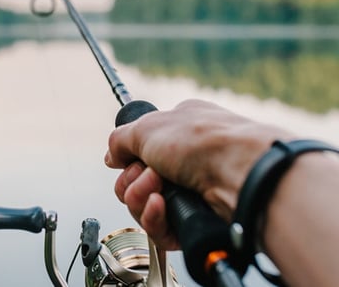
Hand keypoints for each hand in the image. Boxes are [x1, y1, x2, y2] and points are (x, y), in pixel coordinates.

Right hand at [105, 99, 289, 248]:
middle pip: (135, 181)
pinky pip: (159, 229)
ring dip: (140, 197)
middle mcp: (185, 161)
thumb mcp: (148, 126)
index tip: (127, 159)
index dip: (128, 158)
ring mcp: (191, 192)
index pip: (139, 151)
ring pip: (144, 206)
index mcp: (179, 130)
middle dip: (132, 180)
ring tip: (158, 189)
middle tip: (148, 174)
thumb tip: (112, 157)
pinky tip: (161, 206)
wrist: (241, 173)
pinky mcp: (194, 220)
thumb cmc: (204, 141)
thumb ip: (120, 140)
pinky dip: (154, 218)